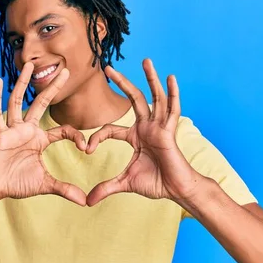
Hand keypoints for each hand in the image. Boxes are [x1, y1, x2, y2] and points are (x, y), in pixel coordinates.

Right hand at [0, 62, 87, 205]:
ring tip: (28, 64)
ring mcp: (12, 130)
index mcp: (39, 139)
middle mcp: (26, 129)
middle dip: (53, 88)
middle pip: (42, 104)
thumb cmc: (16, 183)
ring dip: (23, 83)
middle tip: (67, 70)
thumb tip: (85, 201)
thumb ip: (64, 189)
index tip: (86, 147)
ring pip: (18, 102)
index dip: (75, 136)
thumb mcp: (45, 185)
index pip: (62, 130)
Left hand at [85, 58, 205, 205]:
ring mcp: (159, 126)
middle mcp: (147, 127)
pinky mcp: (170, 131)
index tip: (86, 149)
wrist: (176, 190)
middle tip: (107, 68)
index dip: (96, 137)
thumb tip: (86, 202)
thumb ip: (105, 188)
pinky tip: (171, 77)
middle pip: (133, 99)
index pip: (110, 129)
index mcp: (135, 136)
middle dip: (121, 83)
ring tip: (146, 60)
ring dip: (150, 79)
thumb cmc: (155, 183)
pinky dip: (173, 93)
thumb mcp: (124, 183)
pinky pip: (172, 109)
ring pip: (154, 97)